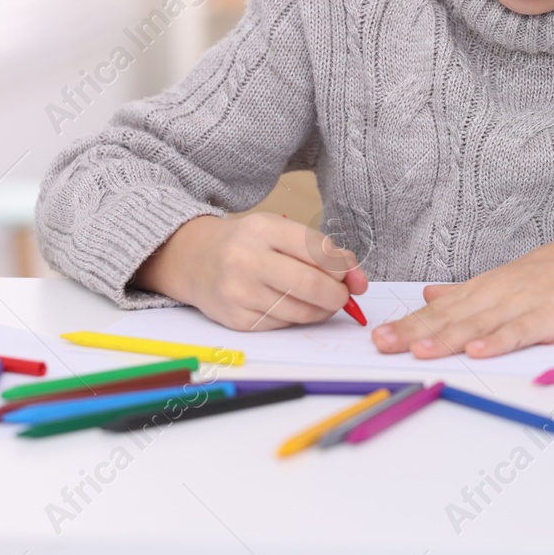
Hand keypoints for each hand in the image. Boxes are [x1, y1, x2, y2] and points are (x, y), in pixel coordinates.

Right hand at [132, 212, 366, 330]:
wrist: (195, 259)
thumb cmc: (248, 244)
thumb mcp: (281, 232)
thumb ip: (322, 251)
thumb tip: (358, 279)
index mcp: (263, 229)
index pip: (317, 250)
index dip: (342, 268)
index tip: (350, 276)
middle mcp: (247, 259)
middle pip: (311, 285)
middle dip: (337, 295)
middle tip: (342, 296)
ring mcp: (239, 292)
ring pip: (300, 311)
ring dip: (321, 311)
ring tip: (321, 302)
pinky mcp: (236, 319)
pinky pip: (282, 325)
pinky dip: (297, 319)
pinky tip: (293, 307)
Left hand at [372, 226, 553, 358]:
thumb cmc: (544, 276)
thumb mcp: (497, 281)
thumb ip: (462, 293)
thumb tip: (426, 296)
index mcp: (480, 290)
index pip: (436, 311)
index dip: (407, 324)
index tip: (377, 337)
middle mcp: (493, 296)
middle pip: (449, 318)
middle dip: (414, 332)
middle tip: (383, 345)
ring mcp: (519, 306)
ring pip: (478, 325)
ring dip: (447, 339)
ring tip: (419, 351)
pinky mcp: (547, 318)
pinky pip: (519, 331)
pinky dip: (498, 342)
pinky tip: (477, 352)